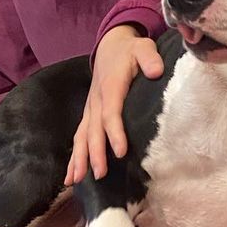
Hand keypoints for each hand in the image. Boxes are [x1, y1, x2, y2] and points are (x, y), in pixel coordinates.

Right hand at [65, 26, 164, 183]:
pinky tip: (71, 177)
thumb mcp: (143, 47)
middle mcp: (96, 100)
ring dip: (79, 158)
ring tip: (77, 180)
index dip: (115, 132)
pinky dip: (73, 156)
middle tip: (100, 173)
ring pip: (81, 136)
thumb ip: (149, 58)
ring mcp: (90, 108)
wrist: (110, 45)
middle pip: (93, 130)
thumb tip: (155, 71)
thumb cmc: (130, 50)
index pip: (111, 112)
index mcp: (110, 86)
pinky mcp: (88, 114)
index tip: (121, 152)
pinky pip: (79, 137)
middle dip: (94, 153)